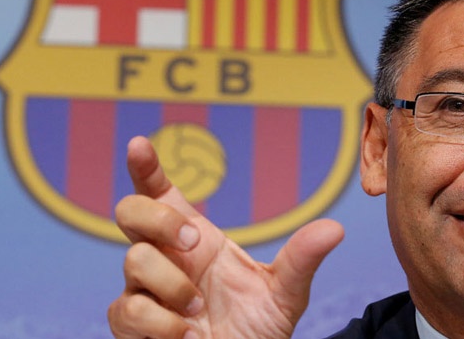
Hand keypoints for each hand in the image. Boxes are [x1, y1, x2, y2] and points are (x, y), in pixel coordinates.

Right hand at [107, 136, 344, 338]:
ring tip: (201, 310)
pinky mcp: (132, 325)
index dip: (145, 168)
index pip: (159, 194)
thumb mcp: (285, 293)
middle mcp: (164, 257)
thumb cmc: (257, 328)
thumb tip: (335, 228)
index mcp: (194, 238)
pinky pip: (128, 309)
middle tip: (196, 242)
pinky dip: (163, 323)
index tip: (139, 144)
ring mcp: (144, 289)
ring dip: (175, 285)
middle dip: (161, 219)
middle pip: (131, 211)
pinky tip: (188, 336)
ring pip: (135, 260)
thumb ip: (302, 259)